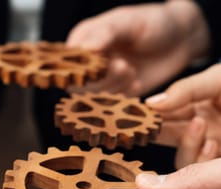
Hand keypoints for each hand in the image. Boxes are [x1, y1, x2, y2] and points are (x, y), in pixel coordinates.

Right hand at [67, 1, 209, 95]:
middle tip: (125, 66)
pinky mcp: (115, 93)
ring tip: (133, 72)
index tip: (104, 63)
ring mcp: (101, 79)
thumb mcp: (130, 22)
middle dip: (102, 79)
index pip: (68, 60)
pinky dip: (124, 97)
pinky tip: (137, 83)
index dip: (82, 67)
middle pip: (78, 83)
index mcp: (84, 39)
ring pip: (93, 97)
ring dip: (114, 88)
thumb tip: (85, 48)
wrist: (181, 39)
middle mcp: (87, 61)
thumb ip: (106, 33)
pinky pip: (111, 105)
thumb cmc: (155, 22)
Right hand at [147, 64, 220, 166]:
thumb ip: (184, 90)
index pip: (162, 114)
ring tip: (200, 125)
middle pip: (168, 138)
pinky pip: (203, 171)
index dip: (147, 116)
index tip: (136, 117)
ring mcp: (214, 147)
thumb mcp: (218, 80)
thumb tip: (149, 103)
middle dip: (161, 134)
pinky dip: (202, 157)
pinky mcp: (220, 166)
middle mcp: (201, 128)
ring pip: (184, 159)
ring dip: (187, 146)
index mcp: (195, 105)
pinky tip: (212, 144)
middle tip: (153, 129)